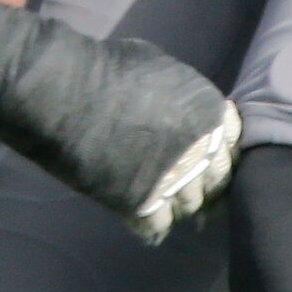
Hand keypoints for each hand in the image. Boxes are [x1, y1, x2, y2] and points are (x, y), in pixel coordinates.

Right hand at [0, 0, 240, 244]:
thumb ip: (186, 95)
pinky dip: (149, 225)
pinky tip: (139, 219)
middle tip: (193, 199)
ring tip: (163, 207)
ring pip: (190, 208)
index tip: (207, 165)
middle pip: (217, 182)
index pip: (234, 148)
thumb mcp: (157, 65)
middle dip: (205, 189)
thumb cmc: (100, 66)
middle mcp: (201, 146)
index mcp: (210, 109)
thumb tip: (194, 114)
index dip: (220, 157)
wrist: (57, 88)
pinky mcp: (143, 203)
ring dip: (177, 208)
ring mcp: (174, 177)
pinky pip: (158, 226)